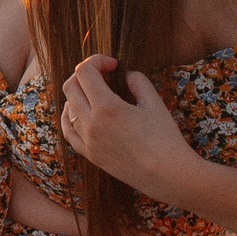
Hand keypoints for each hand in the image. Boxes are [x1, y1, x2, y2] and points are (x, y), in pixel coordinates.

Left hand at [57, 54, 202, 199]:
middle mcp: (90, 124)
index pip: (84, 71)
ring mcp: (87, 141)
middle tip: (105, 75)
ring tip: (98, 94)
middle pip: (70, 86)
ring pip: (67, 108)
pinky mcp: (90, 155)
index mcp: (106, 108)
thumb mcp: (154, 103)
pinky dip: (70, 116)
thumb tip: (125, 75)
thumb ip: (137, 81)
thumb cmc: (165, 138)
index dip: (96, 60)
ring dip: (79, 94)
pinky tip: (80, 112)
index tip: (113, 65)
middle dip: (85, 74)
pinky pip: (68, 131)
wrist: (168, 175)